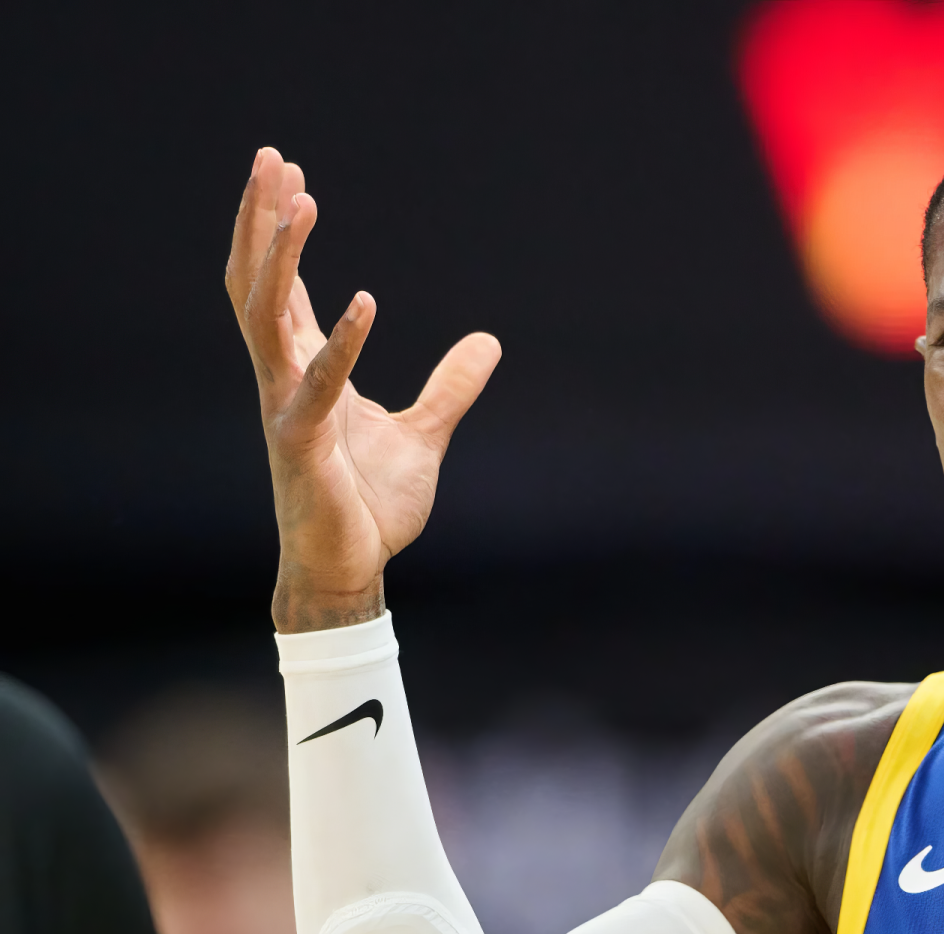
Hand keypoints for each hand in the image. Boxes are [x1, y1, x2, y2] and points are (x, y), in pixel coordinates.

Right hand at [226, 148, 499, 631]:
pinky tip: (364, 301)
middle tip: (271, 156)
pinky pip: (316, 386)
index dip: (279, 230)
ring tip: (301, 200)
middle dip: (261, 218)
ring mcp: (285, 409)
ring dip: (281, 256)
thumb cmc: (370, 506)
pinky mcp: (301, 445)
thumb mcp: (424, 435)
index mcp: (304, 371)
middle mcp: (283, 380)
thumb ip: (451, 387)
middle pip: (257, 282)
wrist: (350, 570)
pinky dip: (340, 343)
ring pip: (265, 317)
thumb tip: (489, 342)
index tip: (288, 173)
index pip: (282, 286)